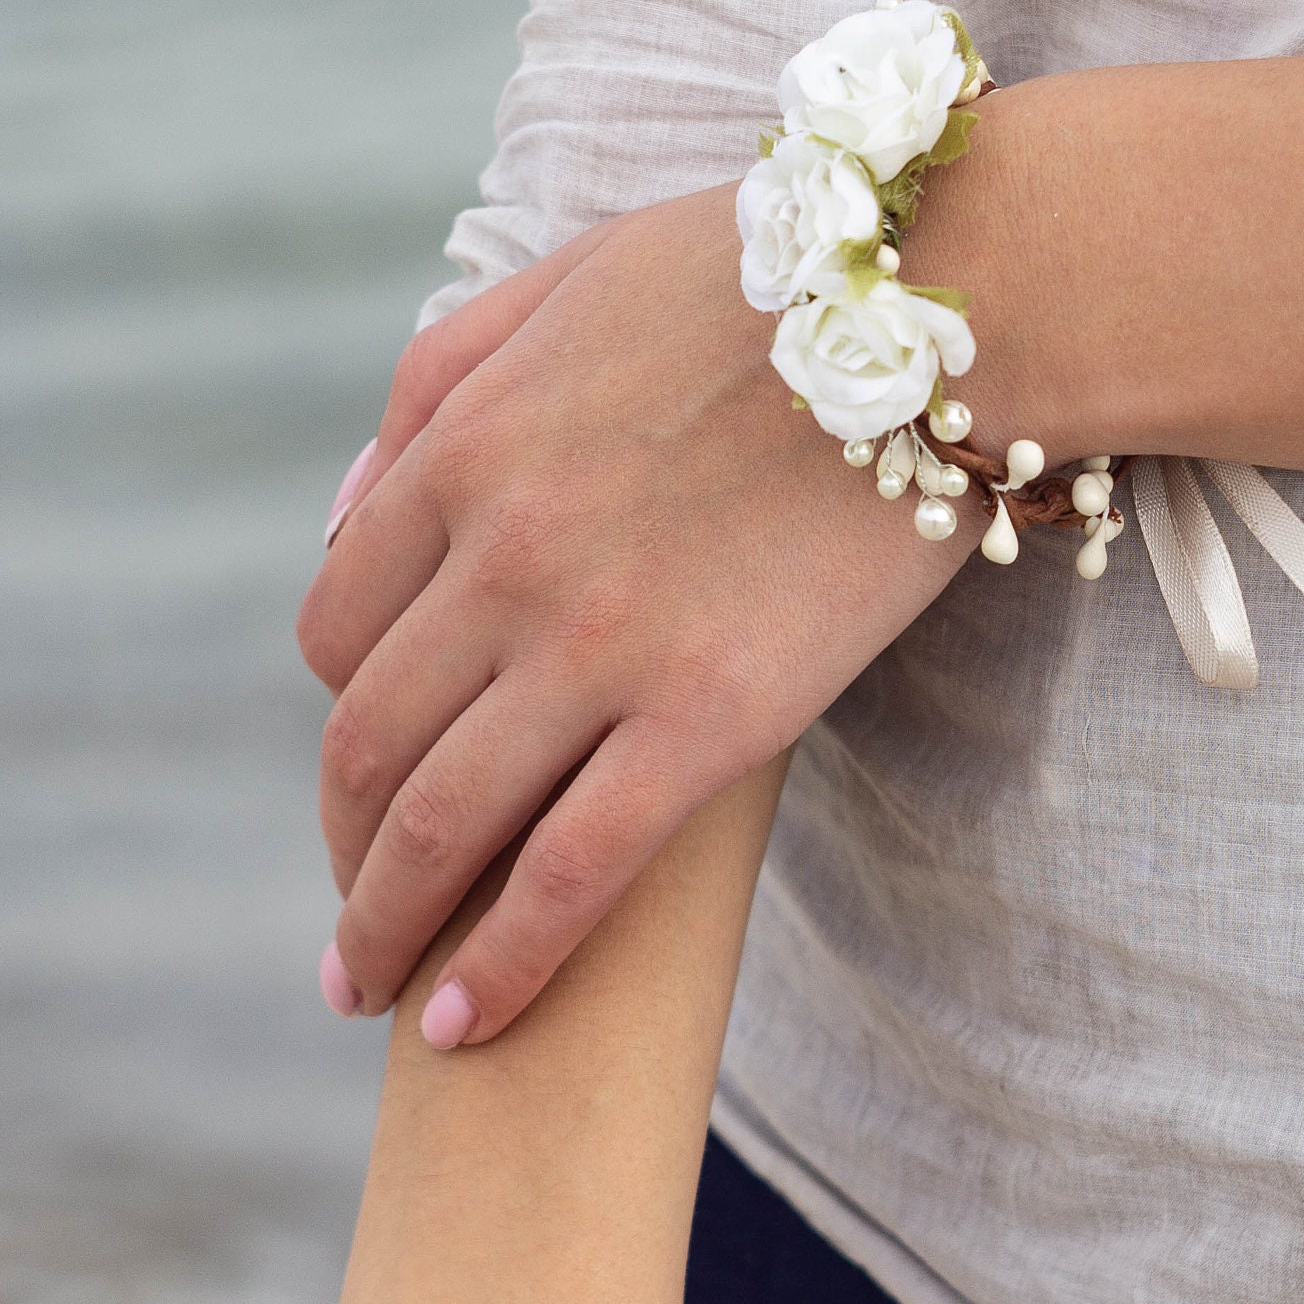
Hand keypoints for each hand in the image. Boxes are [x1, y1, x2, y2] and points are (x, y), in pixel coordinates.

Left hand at [296, 181, 973, 1040]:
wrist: (964, 301)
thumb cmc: (776, 280)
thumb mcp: (569, 279)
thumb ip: (439, 378)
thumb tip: (344, 509)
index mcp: (464, 451)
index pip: (340, 625)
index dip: (345, 712)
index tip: (368, 770)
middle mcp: (503, 557)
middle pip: (368, 742)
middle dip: (342, 845)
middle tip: (353, 912)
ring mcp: (599, 647)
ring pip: (439, 826)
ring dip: (384, 925)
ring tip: (372, 992)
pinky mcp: (709, 721)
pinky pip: (568, 875)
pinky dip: (500, 966)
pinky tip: (466, 1024)